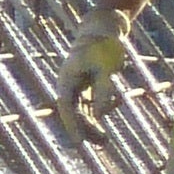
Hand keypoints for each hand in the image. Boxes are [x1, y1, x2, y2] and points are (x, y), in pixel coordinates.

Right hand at [52, 7, 131, 144]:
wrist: (103, 29)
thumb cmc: (105, 47)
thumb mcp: (107, 69)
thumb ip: (103, 91)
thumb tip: (100, 116)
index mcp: (67, 79)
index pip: (67, 108)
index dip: (73, 126)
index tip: (79, 142)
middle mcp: (68, 84)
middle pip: (73, 113)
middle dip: (85, 129)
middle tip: (101, 143)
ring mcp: (75, 85)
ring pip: (80, 111)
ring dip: (90, 125)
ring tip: (104, 141)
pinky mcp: (85, 85)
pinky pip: (87, 105)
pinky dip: (95, 115)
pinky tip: (105, 125)